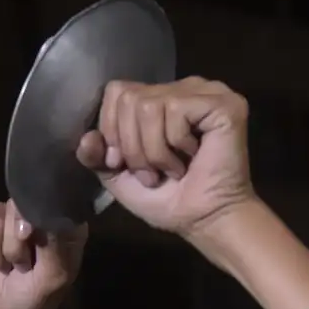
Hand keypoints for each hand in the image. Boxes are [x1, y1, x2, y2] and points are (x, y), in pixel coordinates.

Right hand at [0, 200, 85, 308]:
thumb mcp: (54, 276)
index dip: (35, 224)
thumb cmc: (37, 296)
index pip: (46, 201)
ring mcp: (7, 214)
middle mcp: (34, 210)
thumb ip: (52, 242)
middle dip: (14, 244)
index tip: (33, 247)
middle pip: (15, 207)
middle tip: (23, 265)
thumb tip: (29, 216)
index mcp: (61, 219)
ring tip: (8, 264)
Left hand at [75, 77, 256, 239]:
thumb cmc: (167, 199)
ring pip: (149, 104)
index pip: (117, 90)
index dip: (111, 129)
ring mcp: (205, 91)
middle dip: (132, 146)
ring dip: (153, 150)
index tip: (123, 163)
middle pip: (129, 98)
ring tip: (172, 169)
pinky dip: (175, 143)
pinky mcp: (223, 103)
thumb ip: (98, 155)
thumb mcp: (119, 176)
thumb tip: (85, 138)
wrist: (204, 220)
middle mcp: (181, 88)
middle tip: (152, 173)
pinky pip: (176, 109)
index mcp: (158, 98)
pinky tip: (193, 157)